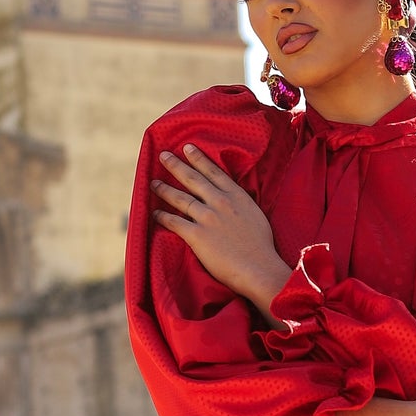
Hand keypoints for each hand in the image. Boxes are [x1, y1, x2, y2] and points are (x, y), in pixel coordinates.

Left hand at [152, 144, 291, 314]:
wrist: (259, 267)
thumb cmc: (262, 247)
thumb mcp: (256, 215)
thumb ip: (242, 205)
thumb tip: (237, 202)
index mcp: (236, 196)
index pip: (213, 172)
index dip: (198, 159)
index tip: (187, 148)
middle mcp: (220, 202)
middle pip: (193, 179)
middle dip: (176, 166)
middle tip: (163, 156)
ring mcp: (208, 218)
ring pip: (180, 199)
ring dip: (164, 189)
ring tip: (153, 183)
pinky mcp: (197, 236)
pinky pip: (175, 222)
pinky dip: (163, 217)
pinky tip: (155, 213)